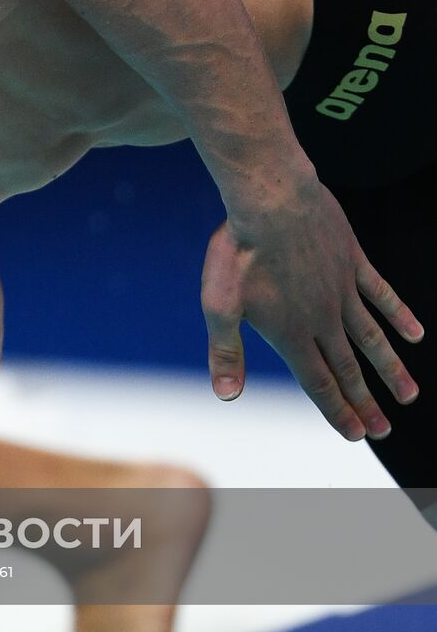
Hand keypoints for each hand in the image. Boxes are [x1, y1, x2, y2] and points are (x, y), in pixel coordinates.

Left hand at [201, 181, 422, 438]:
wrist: (270, 197)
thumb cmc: (238, 250)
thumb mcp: (219, 303)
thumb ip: (225, 351)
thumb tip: (227, 396)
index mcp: (291, 332)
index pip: (318, 382)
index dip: (336, 410)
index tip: (356, 433)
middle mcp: (323, 317)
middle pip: (348, 368)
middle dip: (365, 402)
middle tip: (384, 430)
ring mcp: (342, 289)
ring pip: (371, 338)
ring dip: (389, 368)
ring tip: (408, 395)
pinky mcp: (352, 260)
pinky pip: (382, 294)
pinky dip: (398, 315)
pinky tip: (413, 335)